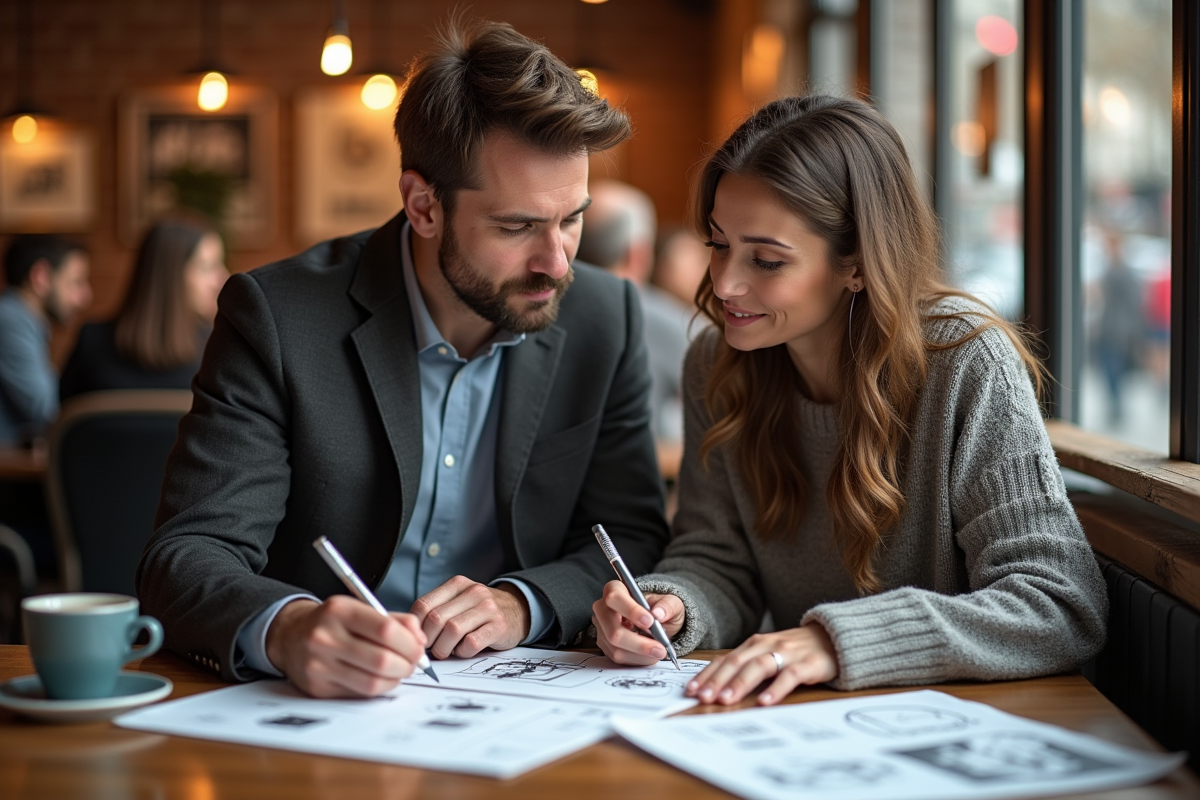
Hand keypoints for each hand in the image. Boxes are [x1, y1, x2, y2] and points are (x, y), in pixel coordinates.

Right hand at [264, 596, 427, 697]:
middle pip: (382, 660)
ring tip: (399, 671)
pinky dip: (378, 688)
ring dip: (395, 679)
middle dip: (407, 665)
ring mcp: (319, 665)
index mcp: (339, 611)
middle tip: (413, 663)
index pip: (385, 630)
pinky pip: (359, 693)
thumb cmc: (333, 622)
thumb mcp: (361, 609)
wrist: (290, 636)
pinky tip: (380, 678)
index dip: (409, 643)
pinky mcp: (317, 687)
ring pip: (372, 682)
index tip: (419, 648)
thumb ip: (395, 621)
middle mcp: (325, 637)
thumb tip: (420, 641)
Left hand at [410, 576, 529, 658]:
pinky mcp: (499, 626)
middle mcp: (473, 592)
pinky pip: (472, 643)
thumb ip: (438, 610)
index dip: (415, 626)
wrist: (518, 610)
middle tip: (431, 649)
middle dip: (428, 640)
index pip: (424, 604)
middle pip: (436, 619)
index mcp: (457, 584)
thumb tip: (412, 634)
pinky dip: (463, 652)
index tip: (417, 638)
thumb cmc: (480, 611)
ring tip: (446, 651)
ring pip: (452, 630)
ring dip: (444, 648)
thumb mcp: (459, 600)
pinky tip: (464, 650)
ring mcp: (488, 608)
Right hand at [591, 580, 685, 664]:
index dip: (630, 610)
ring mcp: (602, 629)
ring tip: (659, 652)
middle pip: (613, 629)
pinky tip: (649, 656)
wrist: (656, 622)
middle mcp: (603, 609)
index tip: (650, 622)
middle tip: (660, 648)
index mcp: (615, 590)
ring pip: (615, 647)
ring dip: (640, 654)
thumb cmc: (660, 608)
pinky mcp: (606, 645)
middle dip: (638, 643)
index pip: (614, 597)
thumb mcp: (671, 602)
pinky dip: (637, 659)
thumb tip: (658, 613)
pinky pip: (618, 657)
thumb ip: (667, 605)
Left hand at [687, 625, 837, 705]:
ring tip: (726, 700)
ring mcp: (788, 653)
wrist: (835, 637)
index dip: (707, 674)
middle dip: (717, 681)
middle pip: (737, 662)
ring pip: (759, 666)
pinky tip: (765, 701)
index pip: (725, 659)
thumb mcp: (769, 654)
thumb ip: (748, 666)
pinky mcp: (809, 664)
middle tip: (702, 698)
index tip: (691, 690)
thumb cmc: (797, 651)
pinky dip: (776, 688)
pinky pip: (790, 676)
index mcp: (754, 644)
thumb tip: (719, 688)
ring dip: (740, 683)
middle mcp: (768, 645)